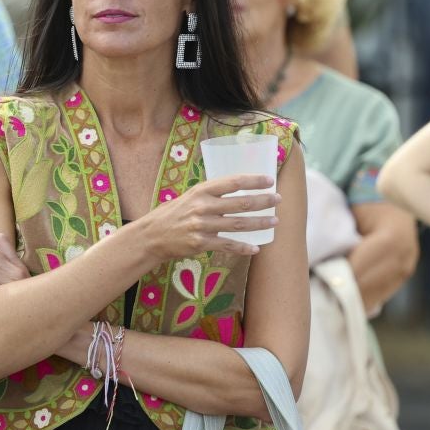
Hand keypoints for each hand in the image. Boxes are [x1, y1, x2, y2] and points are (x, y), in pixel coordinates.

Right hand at [136, 173, 278, 261]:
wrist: (152, 235)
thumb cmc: (173, 214)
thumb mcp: (189, 196)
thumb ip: (210, 194)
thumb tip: (237, 189)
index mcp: (201, 191)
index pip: (233, 182)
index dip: (253, 180)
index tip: (269, 180)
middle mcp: (203, 206)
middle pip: (240, 203)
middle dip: (263, 201)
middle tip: (277, 200)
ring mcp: (202, 225)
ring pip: (238, 224)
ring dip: (259, 223)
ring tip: (274, 222)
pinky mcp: (200, 243)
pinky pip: (227, 245)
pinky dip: (243, 247)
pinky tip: (255, 248)